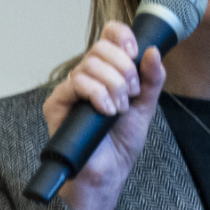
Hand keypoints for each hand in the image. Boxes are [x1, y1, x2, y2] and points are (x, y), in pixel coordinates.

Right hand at [41, 21, 165, 209]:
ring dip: (113, 86)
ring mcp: (71, 88)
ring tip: (118, 110)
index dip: (121, 36)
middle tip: (131, 94)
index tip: (135, 53)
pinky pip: (76, 82)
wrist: (108, 173)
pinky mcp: (57, 103)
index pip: (108, 36)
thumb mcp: (145, 107)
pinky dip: (97, 94)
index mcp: (107, 71)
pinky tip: (106, 111)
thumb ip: (152, 79)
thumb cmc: (121, 144)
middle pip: (101, 47)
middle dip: (123, 69)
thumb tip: (153, 51)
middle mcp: (87, 76)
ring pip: (90, 64)